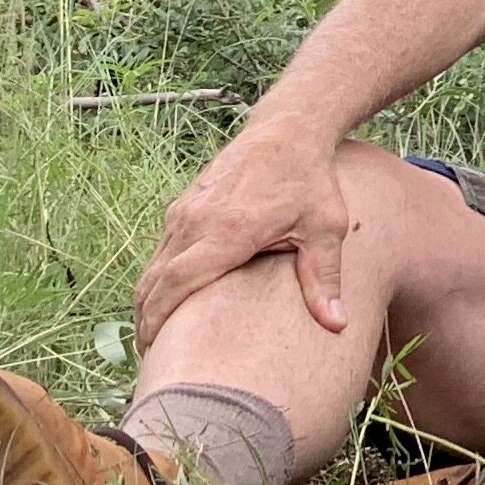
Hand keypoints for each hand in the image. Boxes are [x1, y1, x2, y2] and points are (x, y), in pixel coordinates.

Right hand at [135, 116, 358, 348]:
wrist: (288, 130)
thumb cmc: (310, 180)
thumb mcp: (325, 229)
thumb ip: (324, 278)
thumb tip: (338, 326)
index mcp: (227, 231)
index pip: (175, 284)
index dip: (158, 322)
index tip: (154, 352)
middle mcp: (196, 221)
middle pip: (154, 281)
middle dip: (147, 320)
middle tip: (152, 355)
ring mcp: (185, 210)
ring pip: (153, 265)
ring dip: (148, 300)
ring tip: (155, 334)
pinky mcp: (183, 204)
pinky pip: (161, 248)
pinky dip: (157, 277)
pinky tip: (167, 298)